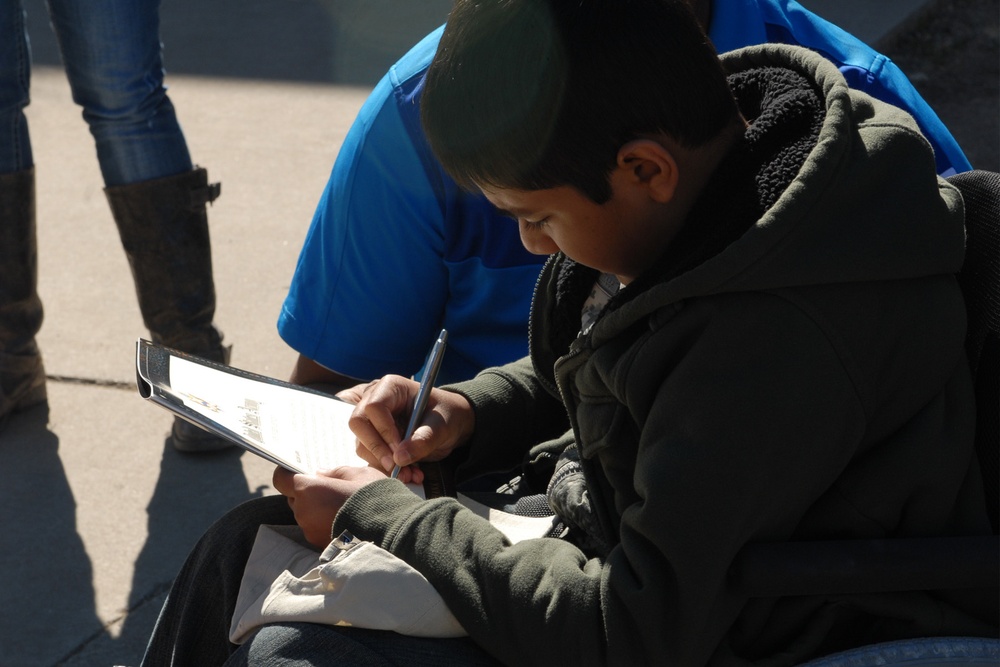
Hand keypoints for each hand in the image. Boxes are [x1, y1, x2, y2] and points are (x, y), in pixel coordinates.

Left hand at [272, 465, 386, 547]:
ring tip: (340, 505)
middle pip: (294, 498)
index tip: (301, 472)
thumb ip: (334, 473)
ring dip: (316, 509)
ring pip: (306, 515)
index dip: (288, 474)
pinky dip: (324, 523)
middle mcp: (303, 511)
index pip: (281, 479)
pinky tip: (344, 519)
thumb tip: (320, 474)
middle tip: (328, 488)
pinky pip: (316, 529)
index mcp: (307, 489)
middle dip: (306, 492)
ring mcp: (310, 531)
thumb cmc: (372, 495)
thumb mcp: (357, 473)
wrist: (389, 529)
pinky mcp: (320, 545)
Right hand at [348, 374, 474, 479]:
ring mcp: (371, 419)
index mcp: (391, 387)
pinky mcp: (372, 437)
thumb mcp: (441, 425)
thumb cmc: (446, 415)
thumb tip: (399, 458)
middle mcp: (374, 399)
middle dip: (377, 449)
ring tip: (409, 474)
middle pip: (358, 423)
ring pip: (362, 443)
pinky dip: (386, 468)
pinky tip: (407, 472)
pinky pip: (369, 454)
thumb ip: (424, 439)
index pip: (373, 407)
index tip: (399, 450)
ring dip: (383, 463)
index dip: (383, 430)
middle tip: (397, 467)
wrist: (449, 424)